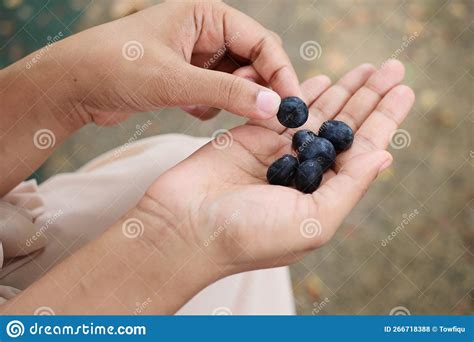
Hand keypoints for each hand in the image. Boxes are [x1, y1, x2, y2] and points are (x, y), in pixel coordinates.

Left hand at [15, 1, 299, 126]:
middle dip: (259, 89)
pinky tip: (190, 109)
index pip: (261, 42)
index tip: (291, 105)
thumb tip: (274, 108)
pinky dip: (213, 107)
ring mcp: (198, 57)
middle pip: (254, 61)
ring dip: (234, 99)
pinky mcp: (189, 79)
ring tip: (210, 107)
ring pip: (238, 81)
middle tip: (263, 116)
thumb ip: (227, 94)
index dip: (280, 73)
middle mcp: (207, 32)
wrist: (74, 86)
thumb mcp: (175, 81)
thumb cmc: (117, 68)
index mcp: (207, 15)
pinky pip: (219, 94)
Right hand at [139, 60, 414, 276]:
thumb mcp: (312, 223)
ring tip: (367, 69)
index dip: (384, 120)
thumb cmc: (248, 235)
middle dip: (368, 98)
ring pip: (318, 114)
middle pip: (344, 127)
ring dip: (343, 90)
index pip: (362, 151)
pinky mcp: (250, 136)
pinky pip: (283, 109)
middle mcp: (304, 173)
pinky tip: (324, 79)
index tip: (404, 91)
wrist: (185, 226)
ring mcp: (277, 153)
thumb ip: (349, 188)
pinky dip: (303, 93)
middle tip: (392, 68)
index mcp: (323, 195)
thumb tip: (384, 156)